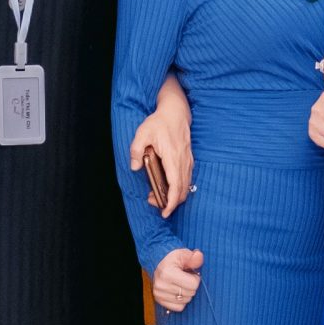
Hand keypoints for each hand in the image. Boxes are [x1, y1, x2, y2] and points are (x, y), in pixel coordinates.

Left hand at [130, 81, 194, 215]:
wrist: (176, 112)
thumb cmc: (159, 122)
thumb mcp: (142, 133)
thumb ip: (136, 150)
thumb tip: (135, 167)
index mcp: (172, 157)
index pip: (175, 186)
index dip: (171, 202)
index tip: (165, 212)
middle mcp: (183, 161)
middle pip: (182, 190)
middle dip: (170, 202)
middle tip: (155, 204)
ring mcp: (187, 161)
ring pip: (186, 186)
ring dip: (174, 195)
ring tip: (158, 196)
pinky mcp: (188, 159)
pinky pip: (187, 179)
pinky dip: (179, 188)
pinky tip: (168, 187)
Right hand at [151, 248, 203, 312]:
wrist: (160, 266)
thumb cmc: (174, 261)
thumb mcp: (184, 254)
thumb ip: (194, 257)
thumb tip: (199, 256)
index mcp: (167, 272)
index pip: (193, 284)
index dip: (196, 279)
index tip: (191, 274)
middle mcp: (161, 285)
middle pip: (190, 293)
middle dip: (191, 286)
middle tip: (185, 279)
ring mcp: (159, 294)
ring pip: (185, 301)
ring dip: (187, 294)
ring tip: (181, 284)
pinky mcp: (159, 301)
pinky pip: (179, 307)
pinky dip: (181, 301)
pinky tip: (177, 292)